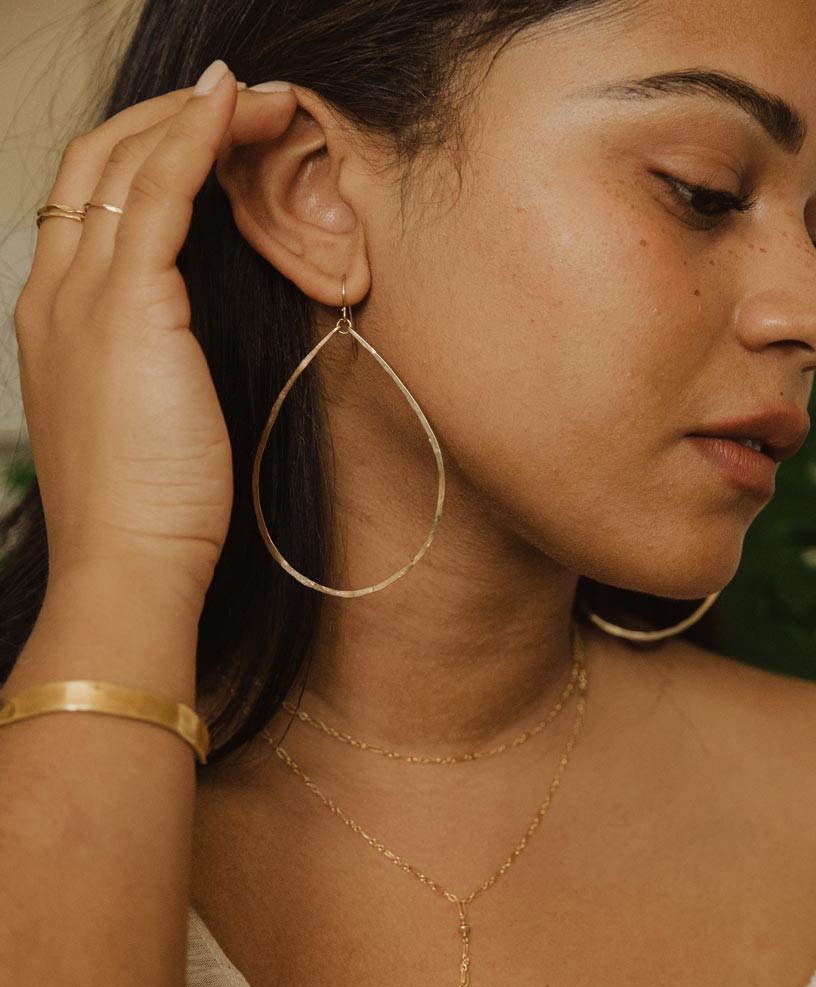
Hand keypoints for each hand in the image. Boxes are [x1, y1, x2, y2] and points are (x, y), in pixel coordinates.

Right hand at [12, 61, 296, 606]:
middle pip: (97, 163)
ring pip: (126, 162)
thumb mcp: (146, 416)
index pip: (89, 203)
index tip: (217, 140)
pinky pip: (159, 191)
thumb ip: (158, 359)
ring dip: (197, 116)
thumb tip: (196, 337)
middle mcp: (54, 292)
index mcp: (55, 318)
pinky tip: (237, 108)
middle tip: (250, 104)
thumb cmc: (151, 509)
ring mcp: (79, 294)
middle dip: (173, 118)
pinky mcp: (126, 307)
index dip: (150, 156)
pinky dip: (195, 139)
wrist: (128, 563)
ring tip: (267, 100)